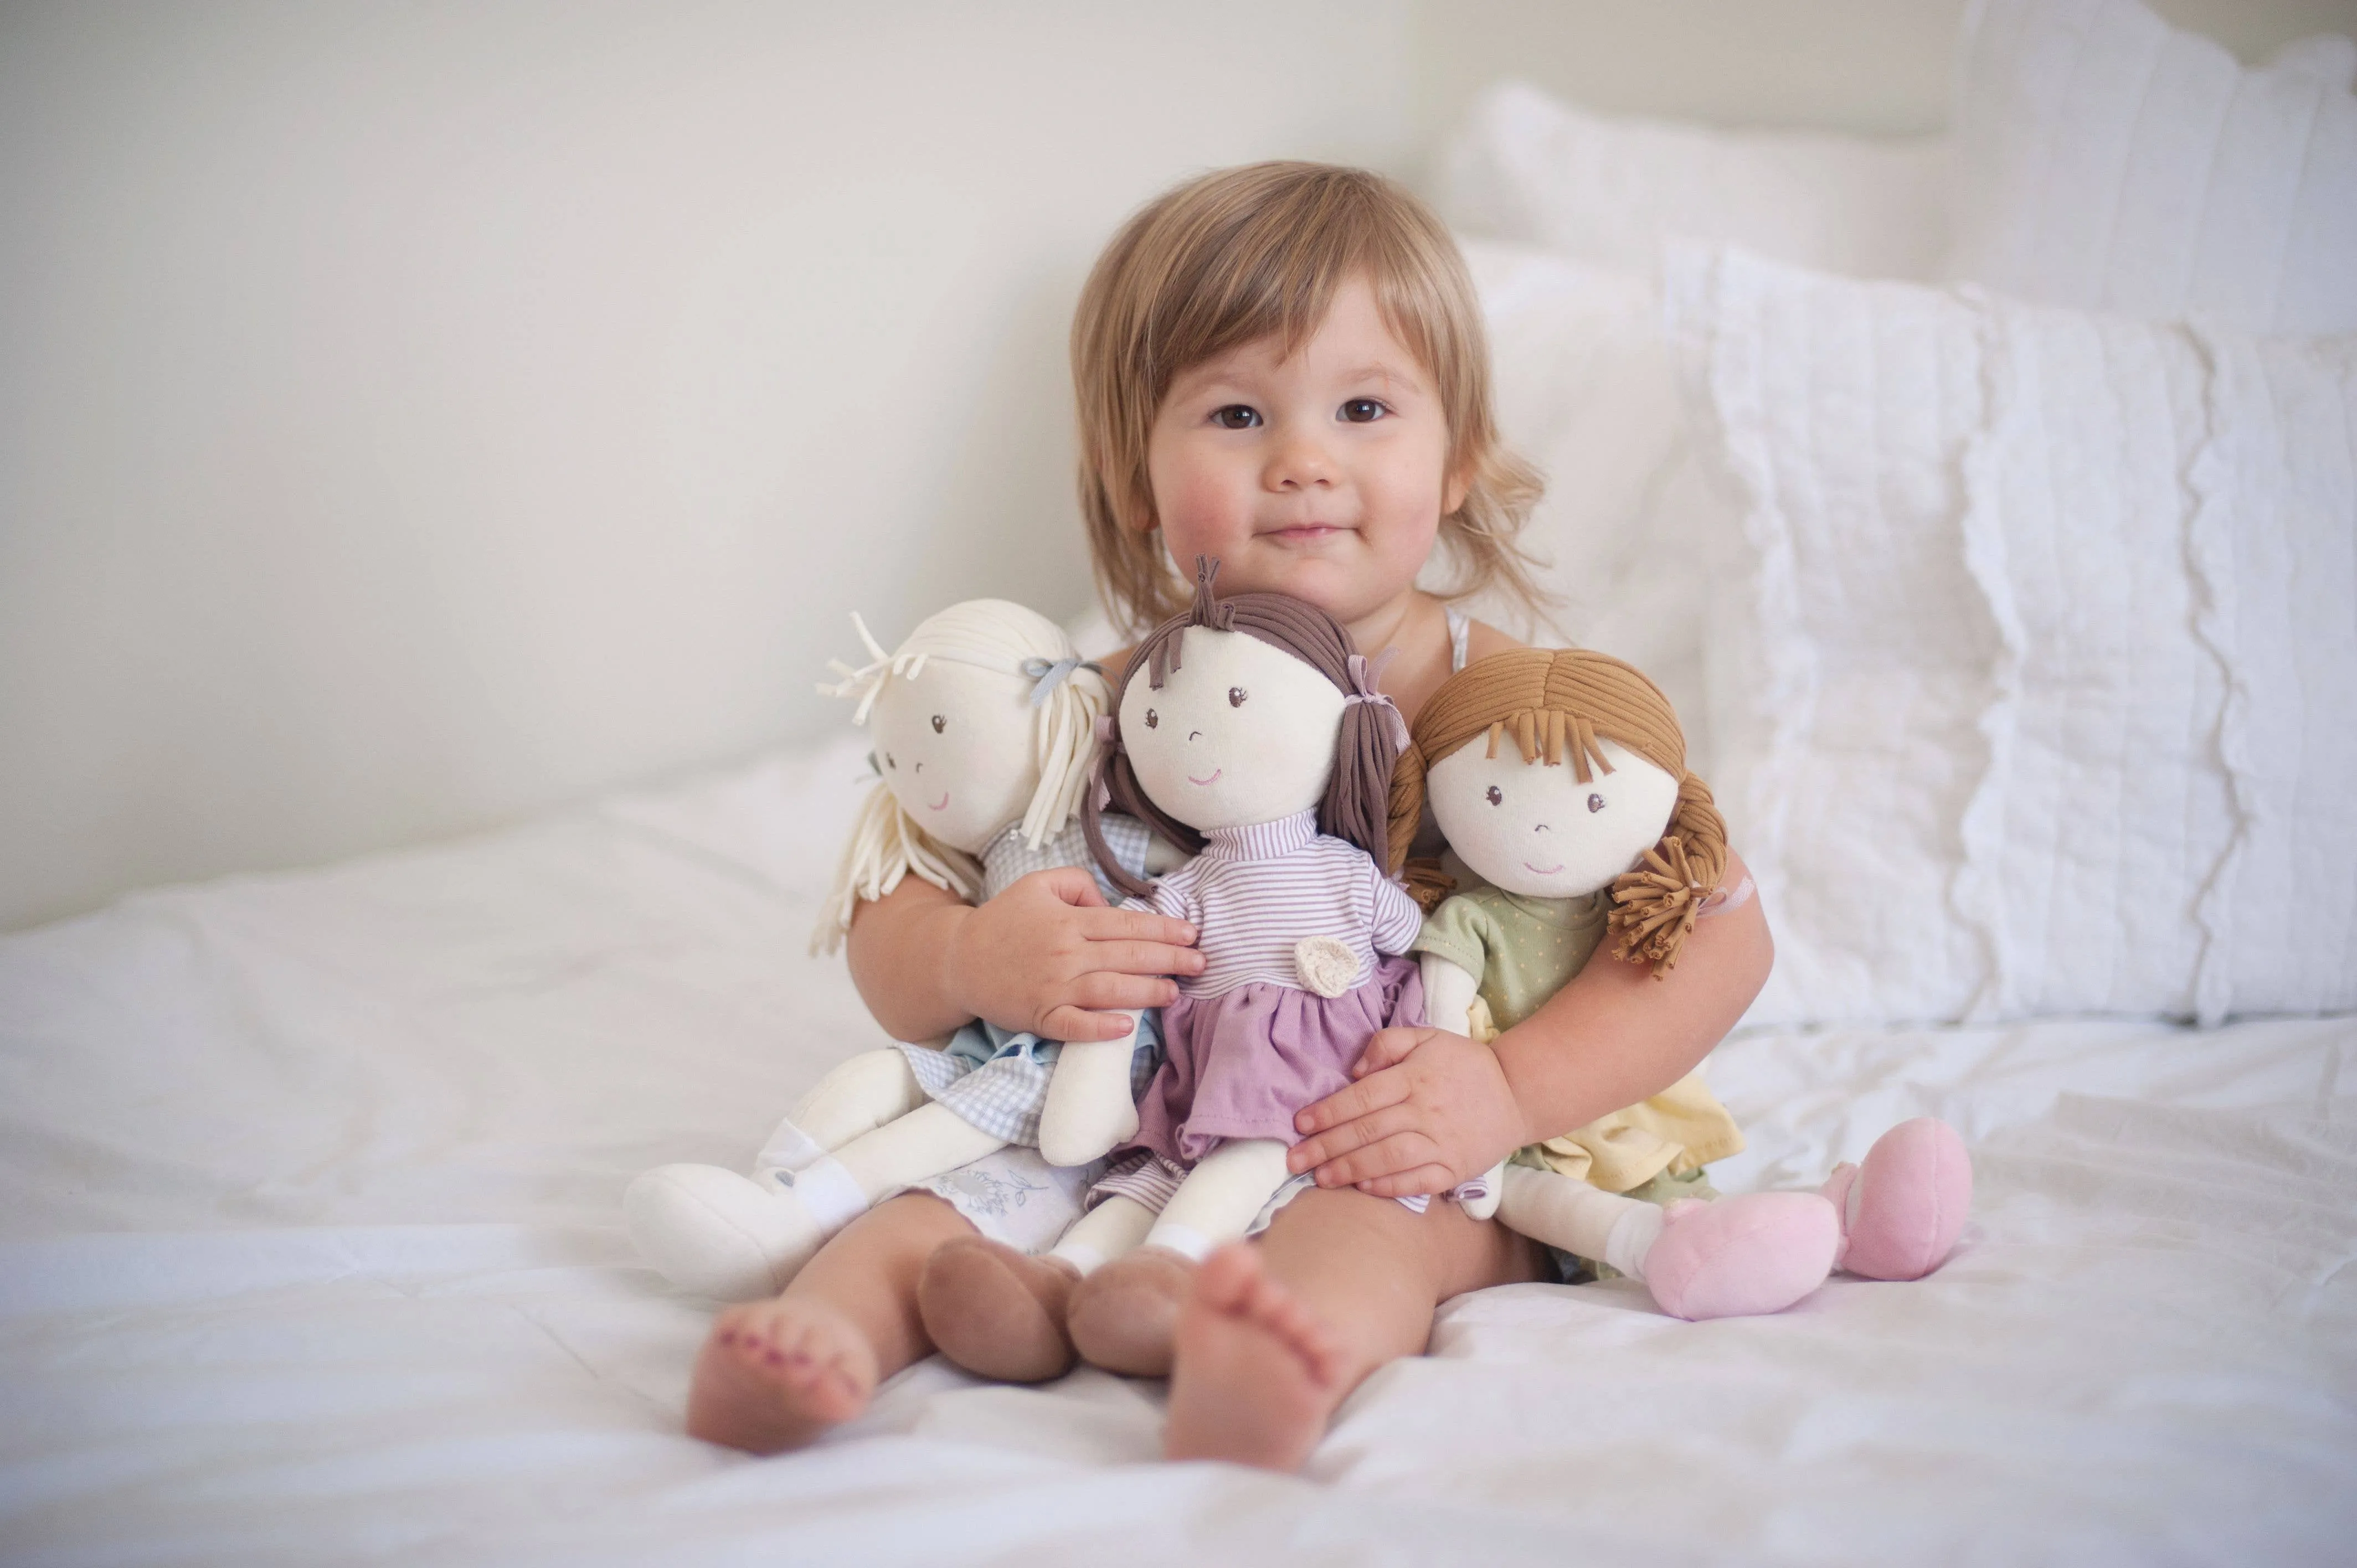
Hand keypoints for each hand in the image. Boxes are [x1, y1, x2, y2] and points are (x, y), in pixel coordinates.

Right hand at [942, 867, 1200, 1041]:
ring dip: (1147, 992)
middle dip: (1170, 959)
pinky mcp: (1041, 1016)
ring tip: (1175, 992)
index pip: (1127, 924)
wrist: (959, 960)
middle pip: (1128, 956)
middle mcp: (1066, 954)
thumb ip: (1079, 885)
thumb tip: (1111, 904)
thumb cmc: (1003, 920)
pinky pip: (1075, 1025)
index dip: (1164, 929)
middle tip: (1201, 964)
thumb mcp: (1038, 884)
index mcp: (1069, 921)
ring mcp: (1054, 988)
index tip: (1192, 934)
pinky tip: (1126, 1027)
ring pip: (1110, 990)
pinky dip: (1101, 1027)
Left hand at [1286, 1027, 1529, 1197]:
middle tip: (1294, 1161)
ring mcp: (1441, 1143)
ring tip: (1320, 1178)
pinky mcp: (1455, 1168)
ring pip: (1388, 1158)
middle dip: (1326, 1147)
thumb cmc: (1464, 1064)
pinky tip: (1364, 1188)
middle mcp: (1425, 1111)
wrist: (1518, 1092)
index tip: (1300, 1124)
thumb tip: (1354, 1071)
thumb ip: (1386, 1045)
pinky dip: (1390, 1186)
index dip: (1328, 1111)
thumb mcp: (1426, 1037)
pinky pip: (1418, 1181)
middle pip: (1367, 1131)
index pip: (1362, 1097)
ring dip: (1350, 1169)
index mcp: (1415, 1077)